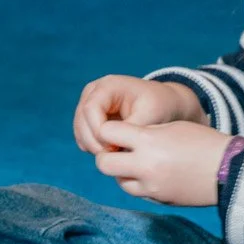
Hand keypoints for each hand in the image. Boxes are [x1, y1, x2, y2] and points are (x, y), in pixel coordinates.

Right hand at [74, 76, 204, 153]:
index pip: (90, 109)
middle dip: (94, 142)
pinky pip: (83, 135)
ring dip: (92, 146)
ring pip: (79, 130)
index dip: (98, 131)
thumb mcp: (150, 115)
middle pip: (81, 120)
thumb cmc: (159, 106)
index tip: (114, 149)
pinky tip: (109, 153)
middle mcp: (93, 92)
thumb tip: (113, 147)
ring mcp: (89, 104)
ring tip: (114, 156)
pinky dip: (92, 146)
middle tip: (113, 157)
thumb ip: (131, 129)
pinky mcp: (90, 117)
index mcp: (108, 86)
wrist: (163, 104)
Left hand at [92, 120, 232, 205]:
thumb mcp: (172, 126)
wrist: (232, 170)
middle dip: (106, 156)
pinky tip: (152, 175)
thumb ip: (144, 132)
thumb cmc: (204, 142)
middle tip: (117, 151)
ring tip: (138, 163)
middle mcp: (145, 165)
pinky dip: (139, 184)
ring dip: (122, 172)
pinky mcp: (160, 200)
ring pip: (119, 182)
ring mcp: (152, 187)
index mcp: (148, 141)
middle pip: (103, 164)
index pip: (107, 133)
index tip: (114, 131)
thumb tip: (122, 139)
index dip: (107, 130)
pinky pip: (138, 193)